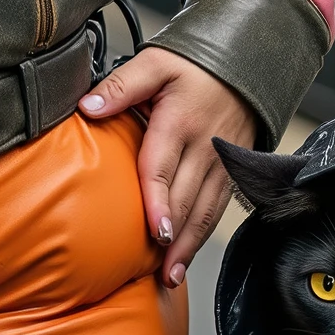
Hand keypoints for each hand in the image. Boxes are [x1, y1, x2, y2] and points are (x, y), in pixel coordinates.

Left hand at [79, 45, 255, 285]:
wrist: (248, 60)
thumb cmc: (195, 64)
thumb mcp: (155, 63)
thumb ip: (120, 86)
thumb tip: (87, 107)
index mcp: (179, 123)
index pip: (163, 169)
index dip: (159, 203)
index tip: (156, 232)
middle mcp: (204, 147)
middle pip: (186, 200)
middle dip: (174, 239)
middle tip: (157, 273)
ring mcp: (222, 162)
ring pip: (206, 211)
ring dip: (190, 246)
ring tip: (173, 275)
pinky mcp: (231, 171)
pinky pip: (218, 208)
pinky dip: (204, 235)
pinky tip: (188, 255)